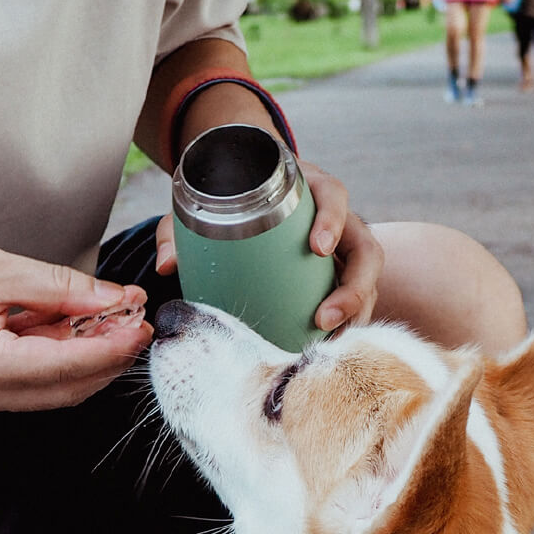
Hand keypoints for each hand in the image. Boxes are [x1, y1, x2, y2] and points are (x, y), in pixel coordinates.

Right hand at [0, 227, 151, 413]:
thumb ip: (59, 288)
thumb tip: (113, 300)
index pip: (68, 368)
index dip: (113, 348)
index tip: (142, 324)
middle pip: (68, 389)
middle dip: (109, 357)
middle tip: (135, 320)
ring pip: (54, 390)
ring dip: (88, 358)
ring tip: (110, 318)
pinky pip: (33, 382)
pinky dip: (60, 357)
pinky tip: (74, 325)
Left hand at [154, 161, 383, 332]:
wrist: (245, 185)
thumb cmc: (229, 195)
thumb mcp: (201, 205)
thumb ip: (180, 229)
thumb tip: (166, 265)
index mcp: (310, 189)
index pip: (334, 196)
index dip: (333, 220)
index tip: (316, 248)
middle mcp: (337, 219)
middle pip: (366, 250)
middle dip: (354, 287)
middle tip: (324, 318)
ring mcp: (342, 251)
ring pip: (367, 281)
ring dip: (355, 314)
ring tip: (327, 341)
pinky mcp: (338, 276)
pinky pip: (355, 300)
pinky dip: (347, 324)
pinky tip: (328, 348)